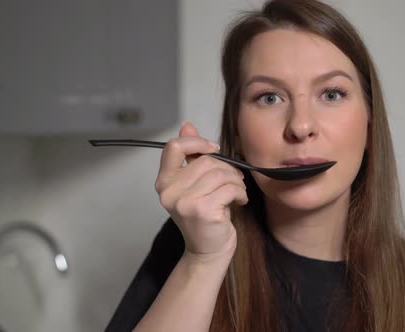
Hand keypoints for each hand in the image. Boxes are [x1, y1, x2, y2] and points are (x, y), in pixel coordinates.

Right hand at [154, 121, 247, 262]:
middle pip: (206, 161)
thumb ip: (191, 156)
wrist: (208, 251)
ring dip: (236, 181)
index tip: (213, 149)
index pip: (173, 147)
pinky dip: (240, 193)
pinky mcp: (202, 210)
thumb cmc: (205, 216)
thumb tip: (187, 125)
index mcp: (164, 181)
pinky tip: (239, 201)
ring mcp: (184, 202)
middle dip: (227, 169)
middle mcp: (169, 191)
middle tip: (234, 181)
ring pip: (220, 174)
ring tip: (237, 192)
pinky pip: (229, 188)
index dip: (196, 142)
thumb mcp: (195, 184)